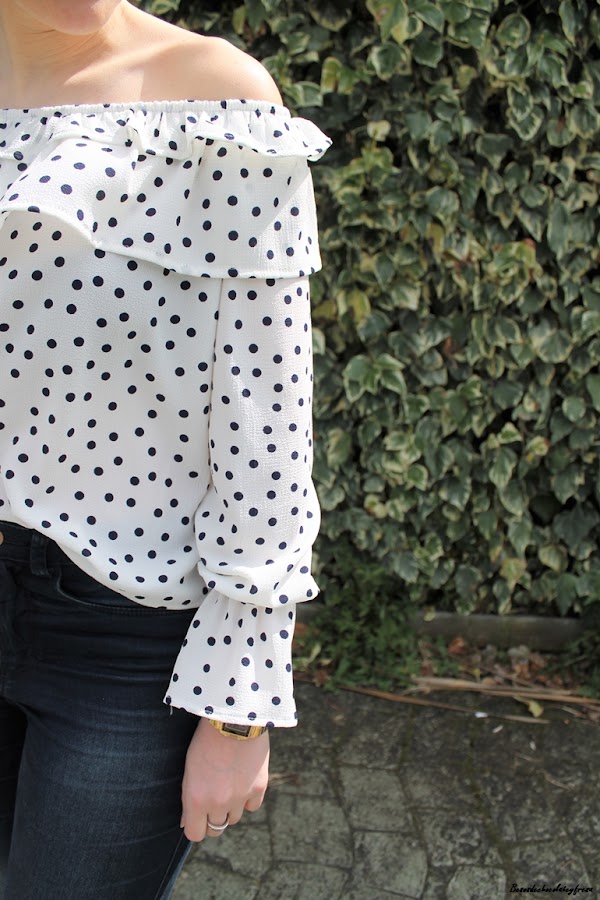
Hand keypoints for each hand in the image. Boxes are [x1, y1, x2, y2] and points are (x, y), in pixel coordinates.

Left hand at [180, 718, 269, 841]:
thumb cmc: (206, 738)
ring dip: (231, 807)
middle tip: (213, 800)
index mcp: (196, 798)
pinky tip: (243, 781)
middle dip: (212, 818)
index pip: (194, 834)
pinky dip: (248, 798)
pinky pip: (252, 806)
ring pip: (234, 818)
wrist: (234, 717)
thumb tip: (186, 821)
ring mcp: (240, 797)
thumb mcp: (190, 767)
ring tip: (228, 783)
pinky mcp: (259, 787)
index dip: (195, 826)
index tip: (196, 817)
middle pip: (216, 828)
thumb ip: (189, 797)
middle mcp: (218, 803)